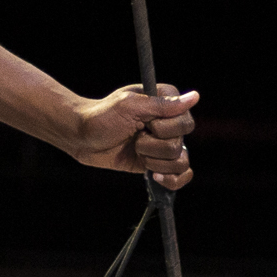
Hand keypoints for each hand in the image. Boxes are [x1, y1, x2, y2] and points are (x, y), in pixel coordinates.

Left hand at [72, 82, 197, 187]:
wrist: (82, 137)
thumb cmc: (102, 116)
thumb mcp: (129, 106)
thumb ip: (162, 105)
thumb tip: (195, 96)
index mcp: (166, 103)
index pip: (186, 122)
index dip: (165, 129)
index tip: (145, 124)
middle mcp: (169, 124)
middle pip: (181, 145)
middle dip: (154, 147)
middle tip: (135, 137)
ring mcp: (163, 145)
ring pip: (179, 163)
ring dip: (154, 161)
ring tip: (137, 152)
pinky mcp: (157, 163)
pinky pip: (179, 176)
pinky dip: (171, 180)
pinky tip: (154, 175)